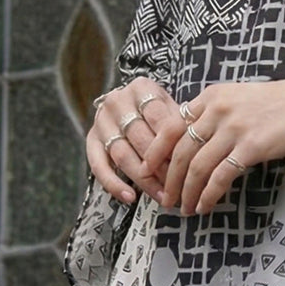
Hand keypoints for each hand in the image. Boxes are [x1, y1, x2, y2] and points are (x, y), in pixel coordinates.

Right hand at [87, 78, 179, 204]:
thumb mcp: (171, 107)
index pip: (160, 118)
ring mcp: (101, 121)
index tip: (187, 166)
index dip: (174, 145)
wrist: (129, 103)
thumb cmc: (158, 110)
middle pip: (141, 139)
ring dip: (143, 180)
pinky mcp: (90, 140)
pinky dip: (113, 184)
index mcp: (141, 88)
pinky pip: (99, 166)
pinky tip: (130, 197)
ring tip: (161, 196)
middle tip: (177, 187)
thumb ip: (180, 125)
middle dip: (161, 166)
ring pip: (122, 154)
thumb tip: (194, 153)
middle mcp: (117, 101)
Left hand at [144, 71, 284, 216]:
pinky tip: (206, 206)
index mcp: (211, 96)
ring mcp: (234, 127)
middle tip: (166, 200)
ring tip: (185, 209)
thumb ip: (215, 114)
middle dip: (169, 179)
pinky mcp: (252, 146)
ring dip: (187, 192)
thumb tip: (193, 143)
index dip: (155, 151)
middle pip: (180, 150)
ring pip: (197, 167)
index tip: (147, 170)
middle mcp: (217, 109)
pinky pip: (221, 176)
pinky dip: (209, 195)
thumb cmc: (281, 103)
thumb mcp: (240, 99)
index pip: (170, 125)